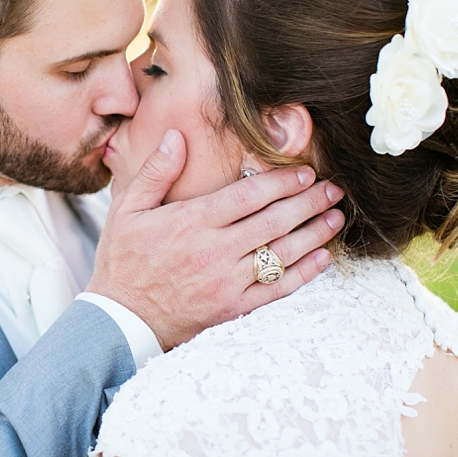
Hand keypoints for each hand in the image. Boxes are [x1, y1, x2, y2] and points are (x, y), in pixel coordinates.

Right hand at [87, 130, 344, 349]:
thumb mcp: (127, 209)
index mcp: (191, 221)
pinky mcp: (233, 308)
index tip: (305, 172)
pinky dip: (304, 272)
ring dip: (315, 233)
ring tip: (336, 217)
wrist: (121, 319)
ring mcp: (226, 282)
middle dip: (309, 202)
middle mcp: (214, 250)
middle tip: (333, 189)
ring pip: (282, 253)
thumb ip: (155, 172)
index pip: (249, 195)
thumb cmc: (123, 260)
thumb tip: (176, 137)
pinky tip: (322, 257)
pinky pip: (278, 289)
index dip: (282, 182)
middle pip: (274, 221)